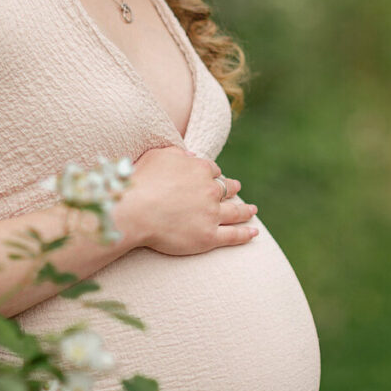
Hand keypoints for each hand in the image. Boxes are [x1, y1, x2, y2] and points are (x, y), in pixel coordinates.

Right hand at [127, 145, 258, 255]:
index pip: (212, 171)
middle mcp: (210, 190)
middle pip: (227, 188)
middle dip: (233, 188)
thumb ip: (177, 154)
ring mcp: (212, 214)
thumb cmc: (141, 181)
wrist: (136, 210)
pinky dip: (245, 234)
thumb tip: (192, 156)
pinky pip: (233, 235)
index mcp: (200, 169)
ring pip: (235, 212)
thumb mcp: (158, 156)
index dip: (213, 174)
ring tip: (252, 210)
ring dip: (246, 210)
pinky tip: (254, 233)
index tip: (213, 178)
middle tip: (236, 189)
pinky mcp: (209, 236)